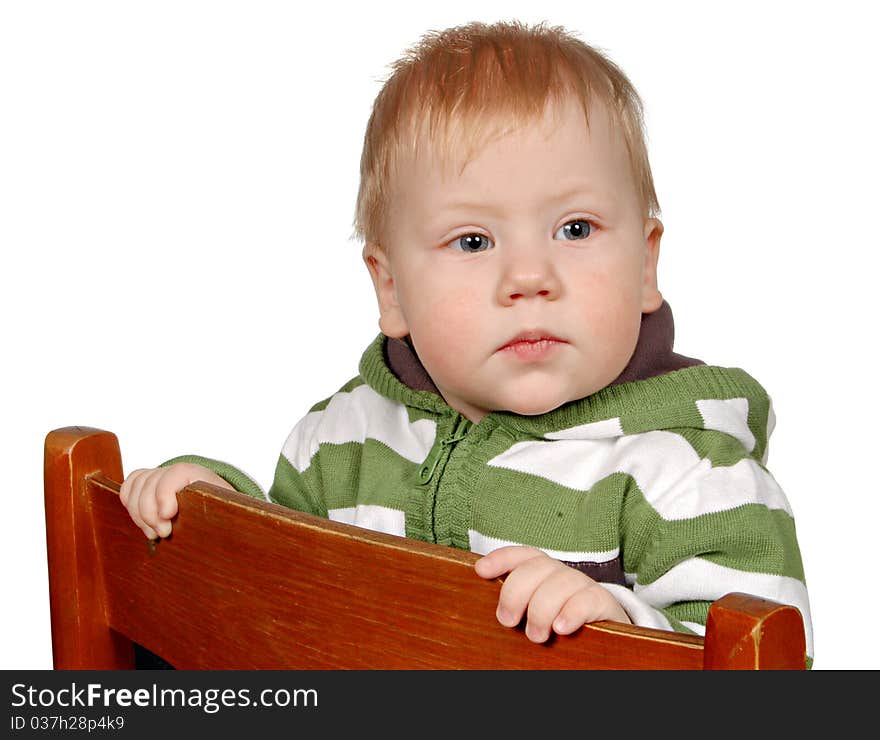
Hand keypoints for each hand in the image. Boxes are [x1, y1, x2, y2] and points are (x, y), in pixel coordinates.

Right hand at [119, 463, 234, 539]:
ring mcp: (163, 475)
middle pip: (151, 482)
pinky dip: (130, 503)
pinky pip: (130, 485)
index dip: (166, 494)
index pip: (177, 473)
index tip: (167, 517)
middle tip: (163, 533)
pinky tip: (142, 521)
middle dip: (151, 512)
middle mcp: (179, 471)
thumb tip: (234, 535)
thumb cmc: (223, 513)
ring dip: (140, 513)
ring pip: (137, 485)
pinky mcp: (149, 484)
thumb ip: (229, 518)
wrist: (219, 507)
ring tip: (154, 532)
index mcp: (202, 475)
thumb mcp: (229, 514)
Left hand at [474, 546, 630, 641]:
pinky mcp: (603, 602)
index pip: (521, 555)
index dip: (501, 558)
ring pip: (560, 582)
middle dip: (516, 592)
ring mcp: (583, 585)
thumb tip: (492, 613)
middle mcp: (561, 573)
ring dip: (542, 609)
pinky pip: (588, 599)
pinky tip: (561, 628)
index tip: (481, 571)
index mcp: (541, 572)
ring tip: (536, 636)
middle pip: (536, 568)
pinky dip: (572, 612)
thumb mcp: (532, 615)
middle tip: (508, 622)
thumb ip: (515, 608)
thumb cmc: (556, 627)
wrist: (603, 638)